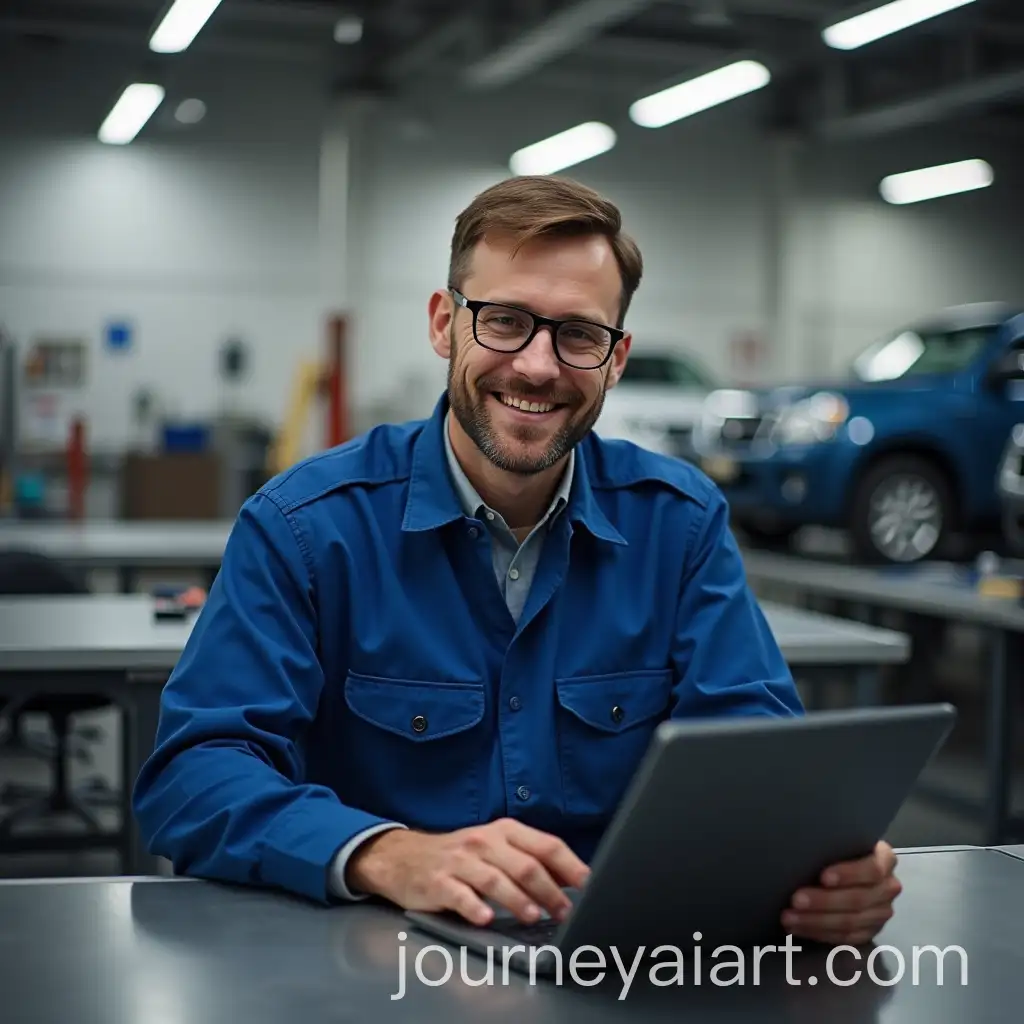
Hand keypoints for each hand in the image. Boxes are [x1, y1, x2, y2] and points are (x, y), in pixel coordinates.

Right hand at [345, 817, 590, 926]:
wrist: (404, 857)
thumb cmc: (460, 856)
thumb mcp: (495, 847)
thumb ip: (529, 859)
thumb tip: (572, 879)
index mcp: (504, 831)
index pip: (545, 844)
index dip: (570, 865)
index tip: (588, 885)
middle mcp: (484, 841)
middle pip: (524, 864)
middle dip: (549, 890)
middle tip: (565, 912)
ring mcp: (460, 861)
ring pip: (495, 879)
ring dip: (517, 899)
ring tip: (533, 916)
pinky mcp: (439, 881)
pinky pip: (460, 894)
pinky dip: (475, 907)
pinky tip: (486, 918)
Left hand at [782, 841, 900, 946]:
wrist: (849, 869)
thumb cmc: (838, 848)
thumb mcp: (841, 840)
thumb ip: (832, 844)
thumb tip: (799, 846)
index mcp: (885, 860)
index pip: (871, 870)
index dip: (848, 874)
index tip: (822, 877)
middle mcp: (888, 888)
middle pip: (858, 899)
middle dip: (823, 901)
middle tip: (795, 900)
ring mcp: (881, 913)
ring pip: (850, 922)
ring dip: (815, 921)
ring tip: (789, 917)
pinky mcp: (869, 932)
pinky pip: (844, 938)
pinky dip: (818, 933)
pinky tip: (798, 928)